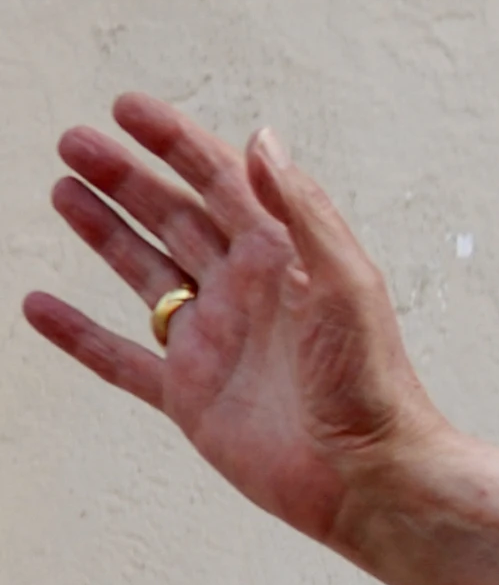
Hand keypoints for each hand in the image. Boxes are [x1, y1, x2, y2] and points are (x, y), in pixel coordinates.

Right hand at [23, 95, 498, 584]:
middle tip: (74, 141)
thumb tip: (261, 139)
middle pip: (175, 217)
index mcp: (286, 258)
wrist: (368, 476)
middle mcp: (246, 291)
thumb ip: (302, 211)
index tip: (126, 108)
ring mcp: (214, 341)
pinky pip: (120, 358)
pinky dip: (79, 333)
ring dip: (105, 232)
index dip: (175, 142)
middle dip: (127, 177)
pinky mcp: (190, 395)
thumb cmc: (373, 383)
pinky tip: (40, 306)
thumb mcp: (346, 283)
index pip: (223, 182)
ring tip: (62, 188)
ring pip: (145, 272)